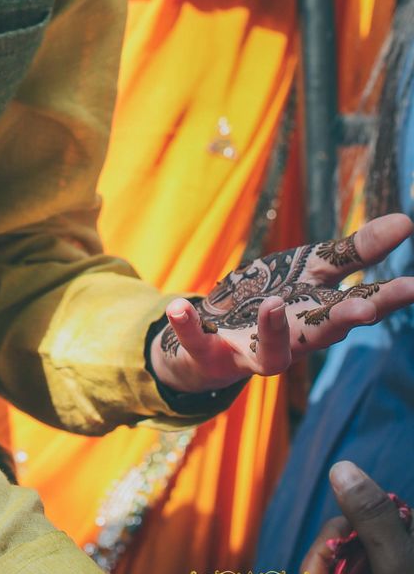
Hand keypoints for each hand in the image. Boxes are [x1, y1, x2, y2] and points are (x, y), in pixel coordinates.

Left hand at [149, 213, 413, 393]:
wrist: (209, 346)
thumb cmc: (270, 302)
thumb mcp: (310, 270)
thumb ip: (355, 251)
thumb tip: (408, 220)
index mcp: (319, 313)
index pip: (360, 303)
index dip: (388, 297)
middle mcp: (293, 339)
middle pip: (323, 332)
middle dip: (345, 320)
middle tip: (366, 307)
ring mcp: (250, 351)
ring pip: (270, 354)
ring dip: (272, 330)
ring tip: (272, 303)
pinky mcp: (210, 354)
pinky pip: (197, 341)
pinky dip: (189, 325)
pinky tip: (181, 303)